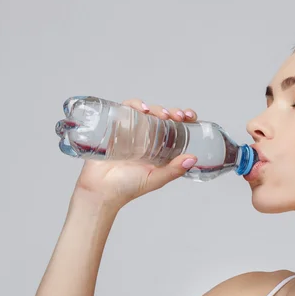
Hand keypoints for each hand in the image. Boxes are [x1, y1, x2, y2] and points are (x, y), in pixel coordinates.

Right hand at [73, 99, 199, 208]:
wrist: (100, 190)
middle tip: (178, 117)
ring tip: (163, 115)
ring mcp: (131, 131)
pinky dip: (134, 105)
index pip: (175, 130)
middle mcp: (146, 138)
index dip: (184, 120)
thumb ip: (174, 170)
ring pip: (146, 111)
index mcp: (159, 149)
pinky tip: (143, 110)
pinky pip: (125, 109)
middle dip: (172, 112)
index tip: (190, 116)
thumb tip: (193, 158)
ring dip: (157, 108)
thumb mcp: (155, 179)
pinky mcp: (115, 126)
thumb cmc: (127, 187)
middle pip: (162, 117)